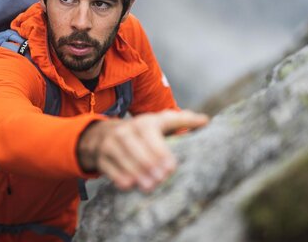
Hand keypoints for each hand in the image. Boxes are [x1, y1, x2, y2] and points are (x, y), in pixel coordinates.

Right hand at [77, 110, 208, 192]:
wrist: (101, 134)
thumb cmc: (141, 133)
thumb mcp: (159, 123)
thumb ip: (181, 121)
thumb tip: (206, 121)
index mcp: (146, 122)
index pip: (153, 133)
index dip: (162, 150)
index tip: (172, 167)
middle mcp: (127, 130)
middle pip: (139, 147)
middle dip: (151, 164)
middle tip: (162, 178)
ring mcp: (111, 143)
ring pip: (125, 158)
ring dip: (137, 173)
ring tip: (150, 186)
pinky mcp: (101, 156)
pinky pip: (110, 168)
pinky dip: (120, 177)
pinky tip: (130, 185)